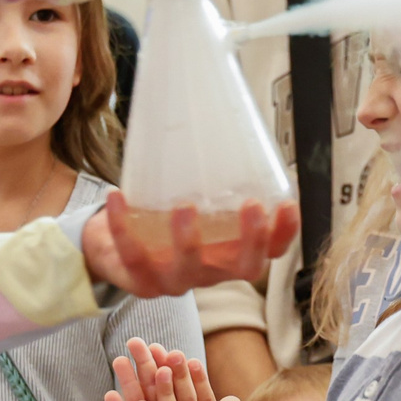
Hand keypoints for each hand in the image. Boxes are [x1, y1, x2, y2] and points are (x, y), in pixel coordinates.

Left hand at [84, 192, 300, 300]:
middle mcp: (210, 271)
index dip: (283, 233)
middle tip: (252, 205)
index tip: (287, 204)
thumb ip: (213, 181)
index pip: (269, 251)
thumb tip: (221, 119)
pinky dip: (123, 226)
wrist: (113, 250)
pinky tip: (118, 197)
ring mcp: (175, 280)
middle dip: (251, 240)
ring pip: (187, 270)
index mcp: (230, 254)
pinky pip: (132, 255)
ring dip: (188, 240)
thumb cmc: (164, 221)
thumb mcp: (197, 205)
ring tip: (184, 206)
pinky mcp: (139, 281)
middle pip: (243, 268)